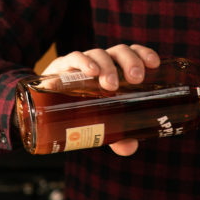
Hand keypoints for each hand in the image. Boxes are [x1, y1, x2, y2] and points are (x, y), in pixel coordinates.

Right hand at [40, 43, 160, 155]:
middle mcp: (100, 62)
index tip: (154, 64)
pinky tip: (90, 72)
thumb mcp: (101, 122)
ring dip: (107, 66)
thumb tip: (130, 147)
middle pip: (119, 52)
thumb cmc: (81, 109)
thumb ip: (117, 135)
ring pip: (98, 53)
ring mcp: (81, 63)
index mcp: (115, 69)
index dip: (144, 54)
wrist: (45, 108)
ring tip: (111, 84)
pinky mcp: (61, 67)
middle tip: (136, 78)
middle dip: (130, 61)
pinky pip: (73, 58)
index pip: (133, 53)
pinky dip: (83, 62)